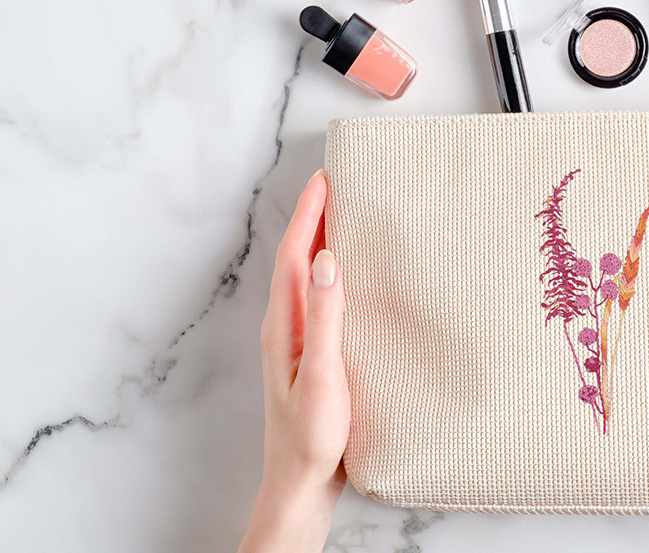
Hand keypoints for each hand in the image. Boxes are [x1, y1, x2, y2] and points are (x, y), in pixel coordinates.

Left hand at [238, 171, 349, 552]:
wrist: (301, 485)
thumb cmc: (311, 437)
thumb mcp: (322, 374)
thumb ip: (324, 316)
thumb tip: (328, 258)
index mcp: (283, 324)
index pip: (293, 255)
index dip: (308, 214)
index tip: (325, 179)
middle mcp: (283, 325)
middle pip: (296, 258)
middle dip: (314, 217)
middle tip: (338, 184)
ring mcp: (294, 339)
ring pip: (305, 276)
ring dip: (321, 241)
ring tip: (345, 215)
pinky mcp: (310, 353)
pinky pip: (317, 296)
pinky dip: (330, 271)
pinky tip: (350, 274)